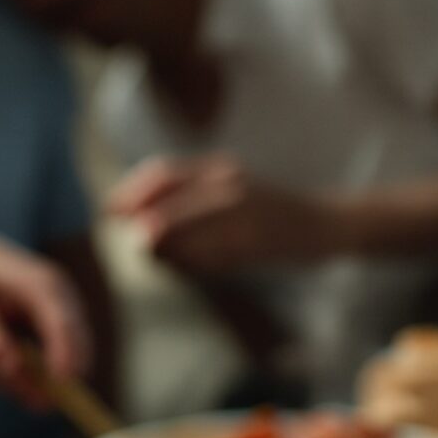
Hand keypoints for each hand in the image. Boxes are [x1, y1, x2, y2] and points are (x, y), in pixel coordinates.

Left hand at [107, 156, 332, 276]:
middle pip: (177, 193)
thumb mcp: (230, 202)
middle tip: (128, 237)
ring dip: (169, 237)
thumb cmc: (272, 219)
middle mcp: (229, 181)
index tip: (112, 211)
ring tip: (148, 250)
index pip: (166, 174)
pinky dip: (200, 257)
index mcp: (218, 171)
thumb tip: (144, 236)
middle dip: (147, 215)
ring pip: (196, 220)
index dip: (135, 191)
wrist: (325, 223)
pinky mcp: (261, 236)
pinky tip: (186, 266)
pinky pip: (222, 246)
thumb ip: (191, 213)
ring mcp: (247, 207)